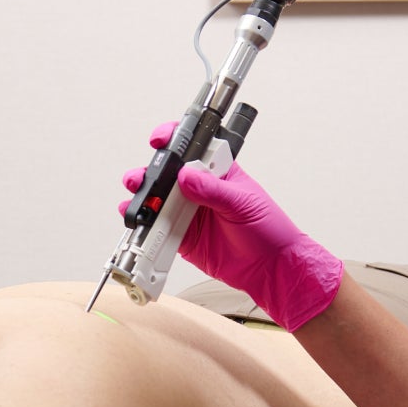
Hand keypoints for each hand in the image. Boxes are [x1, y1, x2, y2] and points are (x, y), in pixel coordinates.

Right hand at [121, 123, 342, 331]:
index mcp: (217, 171)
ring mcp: (189, 212)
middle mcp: (199, 189)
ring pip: (158, 200)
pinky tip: (139, 223)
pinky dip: (146, 226)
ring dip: (143, 198)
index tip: (160, 141)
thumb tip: (186, 176)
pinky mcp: (182, 236)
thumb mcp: (242, 202)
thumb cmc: (268, 228)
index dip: (173, 139)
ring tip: (138, 201)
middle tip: (143, 178)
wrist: (269, 267)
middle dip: (150, 172)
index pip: (192, 148)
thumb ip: (213, 189)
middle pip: (167, 173)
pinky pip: (158, 229)